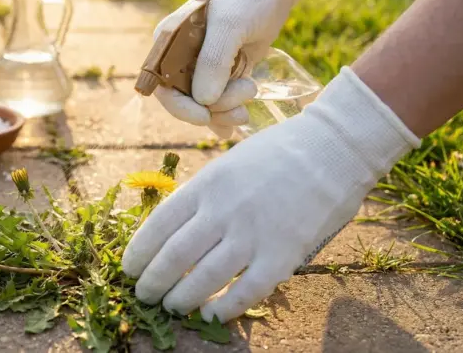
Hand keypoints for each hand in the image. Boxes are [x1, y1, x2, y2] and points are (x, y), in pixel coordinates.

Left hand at [122, 67, 419, 322]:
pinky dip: (226, 308)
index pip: (159, 225)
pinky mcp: (284, 254)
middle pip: (175, 257)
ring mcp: (253, 234)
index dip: (139, 252)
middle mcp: (223, 210)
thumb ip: (202, 195)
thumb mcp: (227, 163)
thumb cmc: (277, 153)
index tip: (128, 268)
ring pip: (204, 279)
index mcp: (206, 184)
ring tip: (172, 306)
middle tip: (144, 295)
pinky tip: (212, 315)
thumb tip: (173, 230)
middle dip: (153, 282)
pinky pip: (247, 291)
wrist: (333, 147)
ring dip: (182, 299)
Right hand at [152, 0, 313, 138]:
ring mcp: (201, 67)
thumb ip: (213, 61)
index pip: (162, 85)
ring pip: (204, 104)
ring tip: (251, 93)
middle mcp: (179, 57)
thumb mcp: (229, 26)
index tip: (205, 116)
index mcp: (168, 42)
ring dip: (226, 110)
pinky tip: (237, 124)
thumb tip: (203, 101)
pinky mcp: (221, 73)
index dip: (180, 106)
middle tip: (245, 99)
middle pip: (186, 99)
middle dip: (213, 107)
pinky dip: (226, 114)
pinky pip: (217, 102)